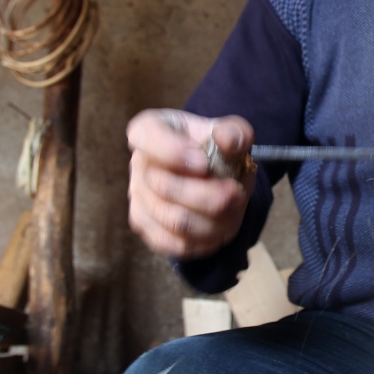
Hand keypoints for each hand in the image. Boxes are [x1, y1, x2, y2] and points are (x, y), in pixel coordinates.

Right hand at [126, 109, 255, 258]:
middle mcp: (138, 164)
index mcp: (150, 130)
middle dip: (210, 195)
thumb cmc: (213, 147)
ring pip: (176, 221)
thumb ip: (235, 132)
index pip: (147, 137)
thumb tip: (227, 140)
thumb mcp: (229, 131)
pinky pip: (176, 244)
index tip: (203, 163)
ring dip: (214, 219)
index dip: (173, 153)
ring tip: (235, 209)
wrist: (208, 171)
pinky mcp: (146, 227)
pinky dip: (206, 239)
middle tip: (235, 191)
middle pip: (166, 189)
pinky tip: (221, 226)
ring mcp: (138, 198)